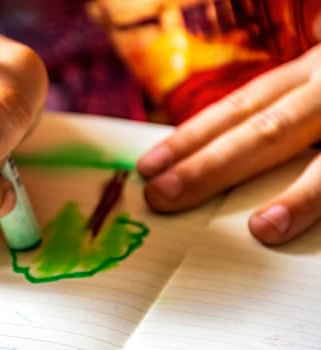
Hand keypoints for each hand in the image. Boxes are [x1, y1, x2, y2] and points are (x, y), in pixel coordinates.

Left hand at [137, 43, 320, 244]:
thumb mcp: (311, 88)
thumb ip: (274, 112)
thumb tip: (210, 151)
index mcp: (306, 77)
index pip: (238, 108)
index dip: (191, 137)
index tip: (149, 165)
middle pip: (266, 130)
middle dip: (212, 165)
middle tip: (162, 196)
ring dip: (298, 195)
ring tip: (261, 231)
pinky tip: (307, 226)